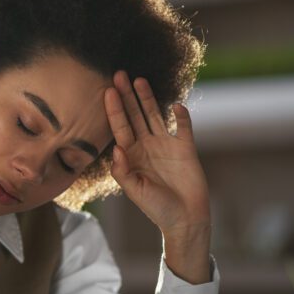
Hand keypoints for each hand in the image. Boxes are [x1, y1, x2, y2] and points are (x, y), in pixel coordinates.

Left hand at [105, 71, 211, 282]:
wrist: (184, 219)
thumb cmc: (156, 208)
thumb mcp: (134, 191)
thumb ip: (123, 171)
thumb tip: (117, 149)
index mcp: (131, 155)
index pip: (120, 127)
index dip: (114, 109)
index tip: (108, 90)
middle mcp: (146, 145)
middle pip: (134, 115)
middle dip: (127, 95)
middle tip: (119, 73)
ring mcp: (165, 144)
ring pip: (155, 115)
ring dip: (148, 98)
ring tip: (140, 80)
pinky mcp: (185, 147)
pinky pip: (183, 127)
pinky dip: (180, 116)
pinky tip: (176, 105)